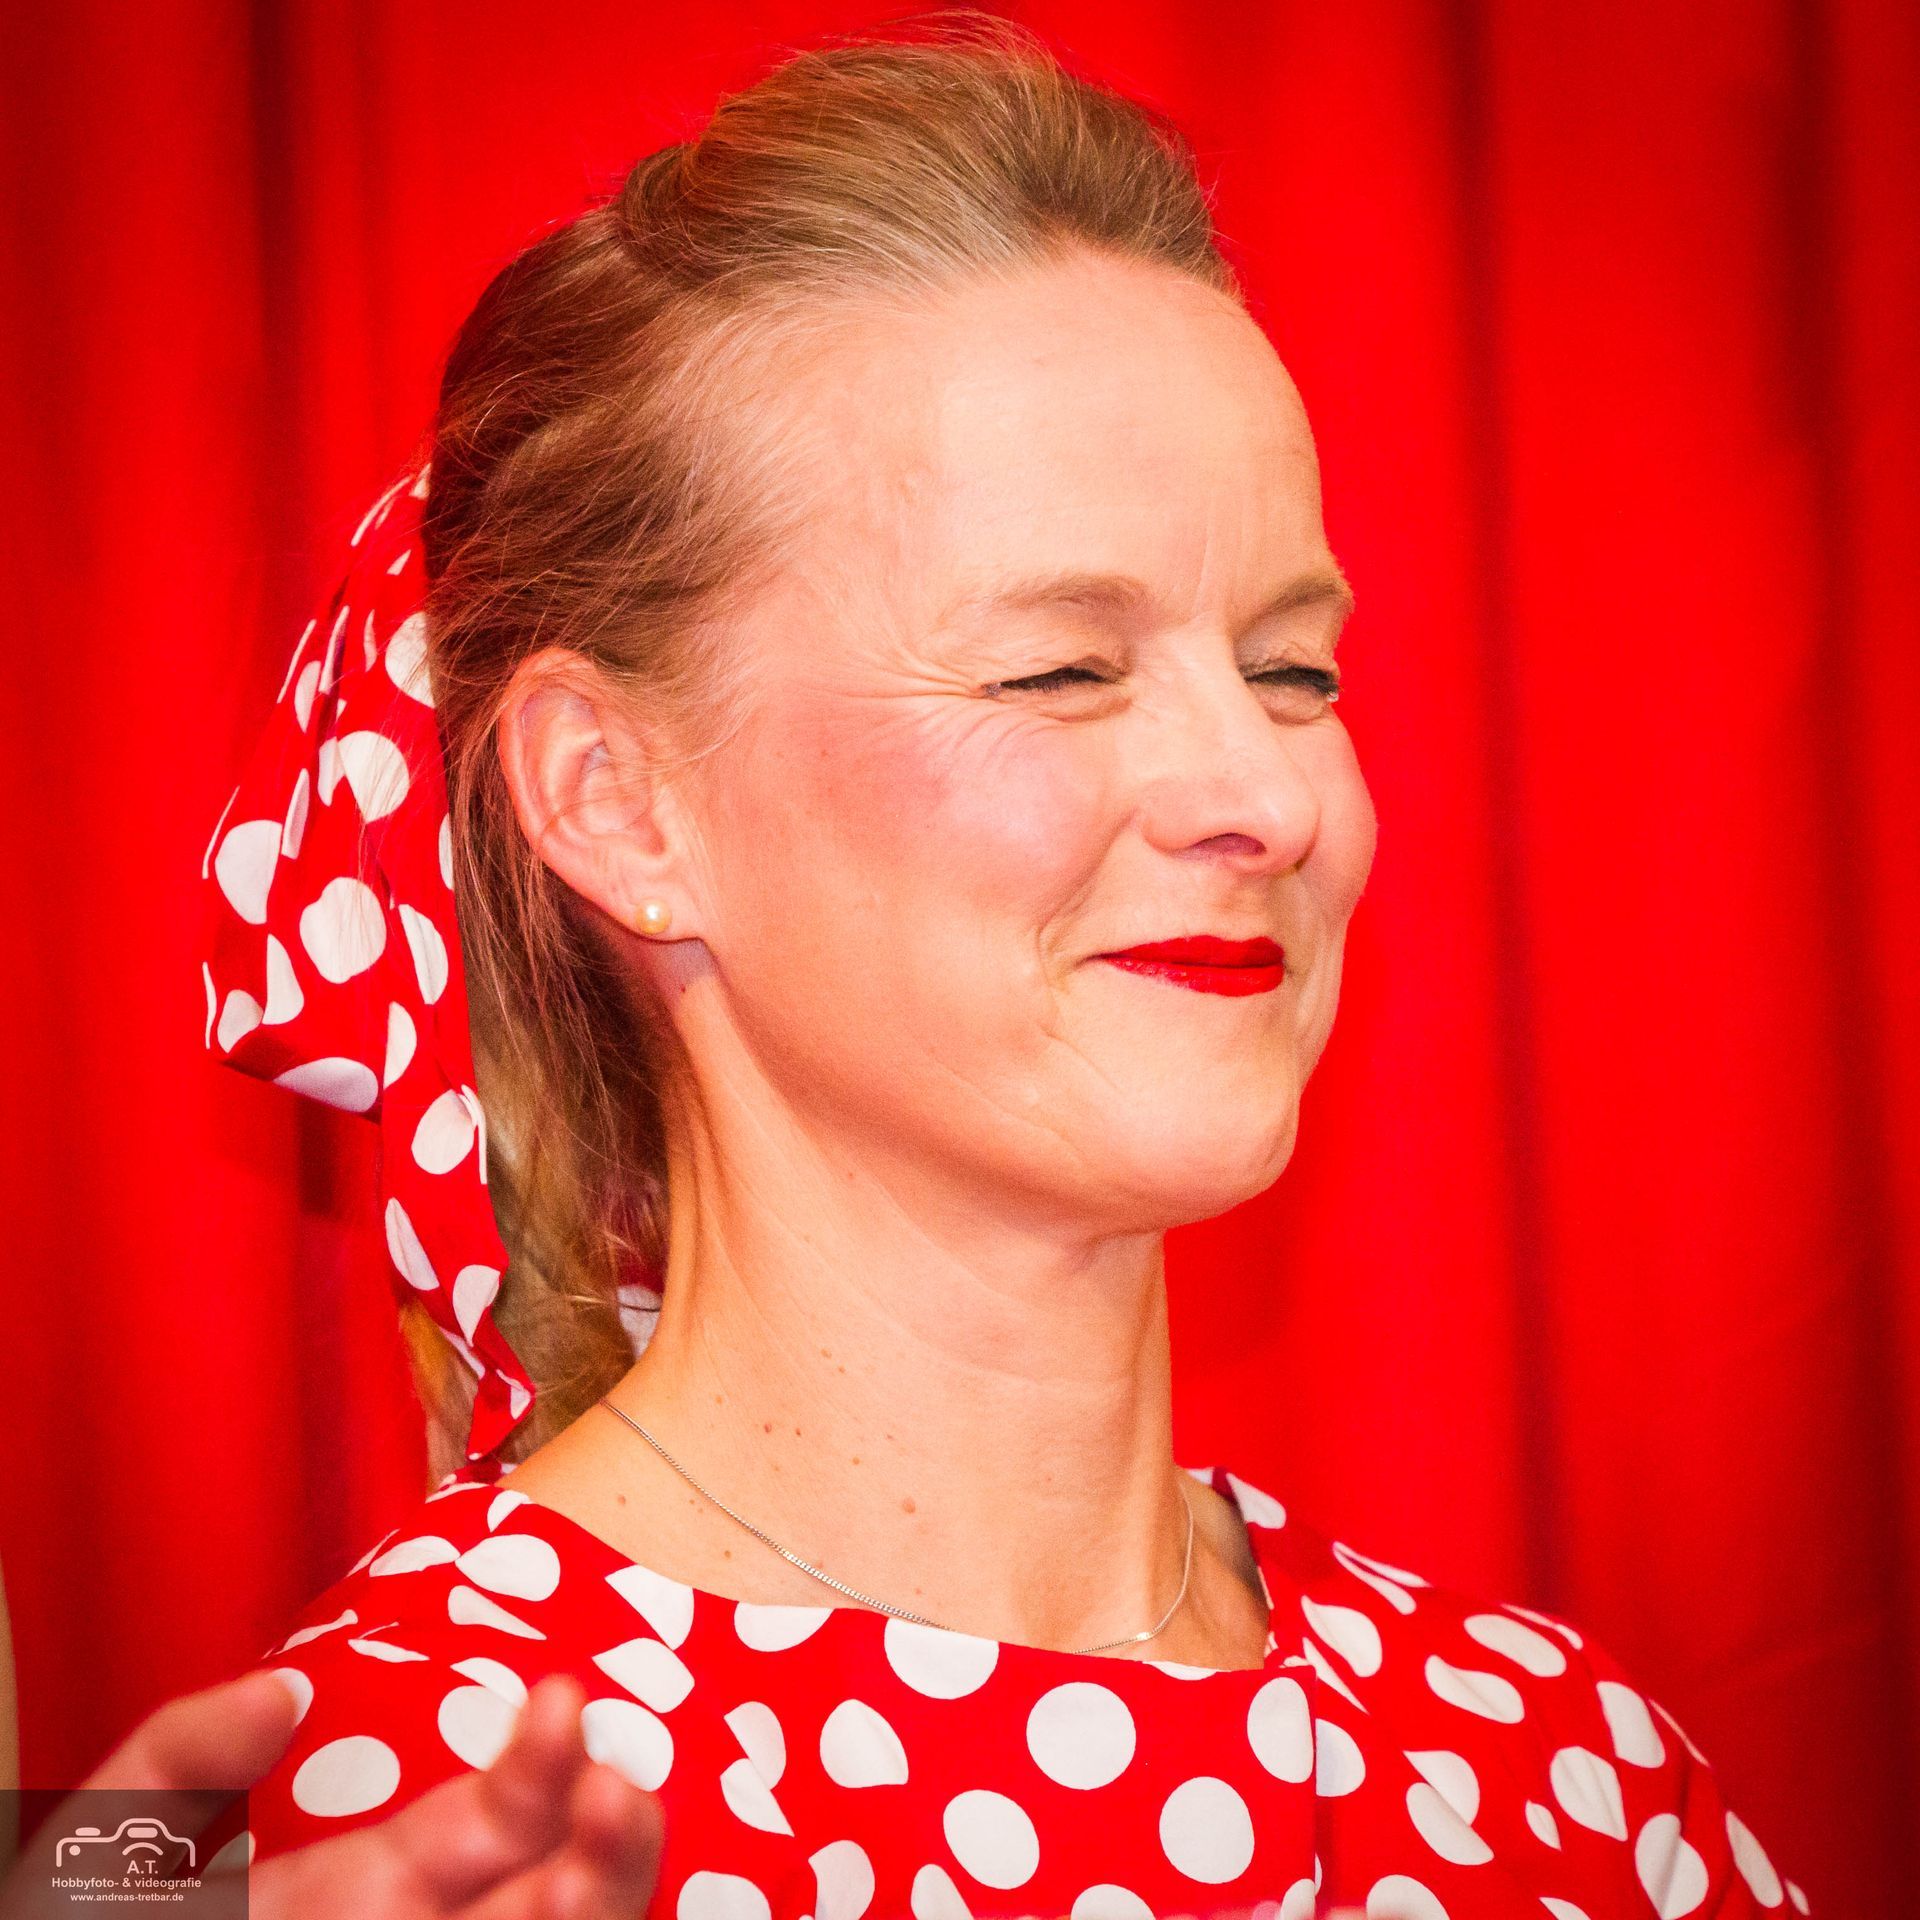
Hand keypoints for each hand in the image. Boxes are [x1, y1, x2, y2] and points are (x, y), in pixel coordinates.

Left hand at [1, 1669, 663, 1919]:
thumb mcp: (103, 1862)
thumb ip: (178, 1757)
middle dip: (613, 1837)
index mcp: (372, 1887)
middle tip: (617, 1789)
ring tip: (614, 1830)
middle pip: (565, 1894)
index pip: (499, 1814)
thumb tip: (283, 1694)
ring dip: (609, 1895)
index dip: (544, 1759)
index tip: (561, 1700)